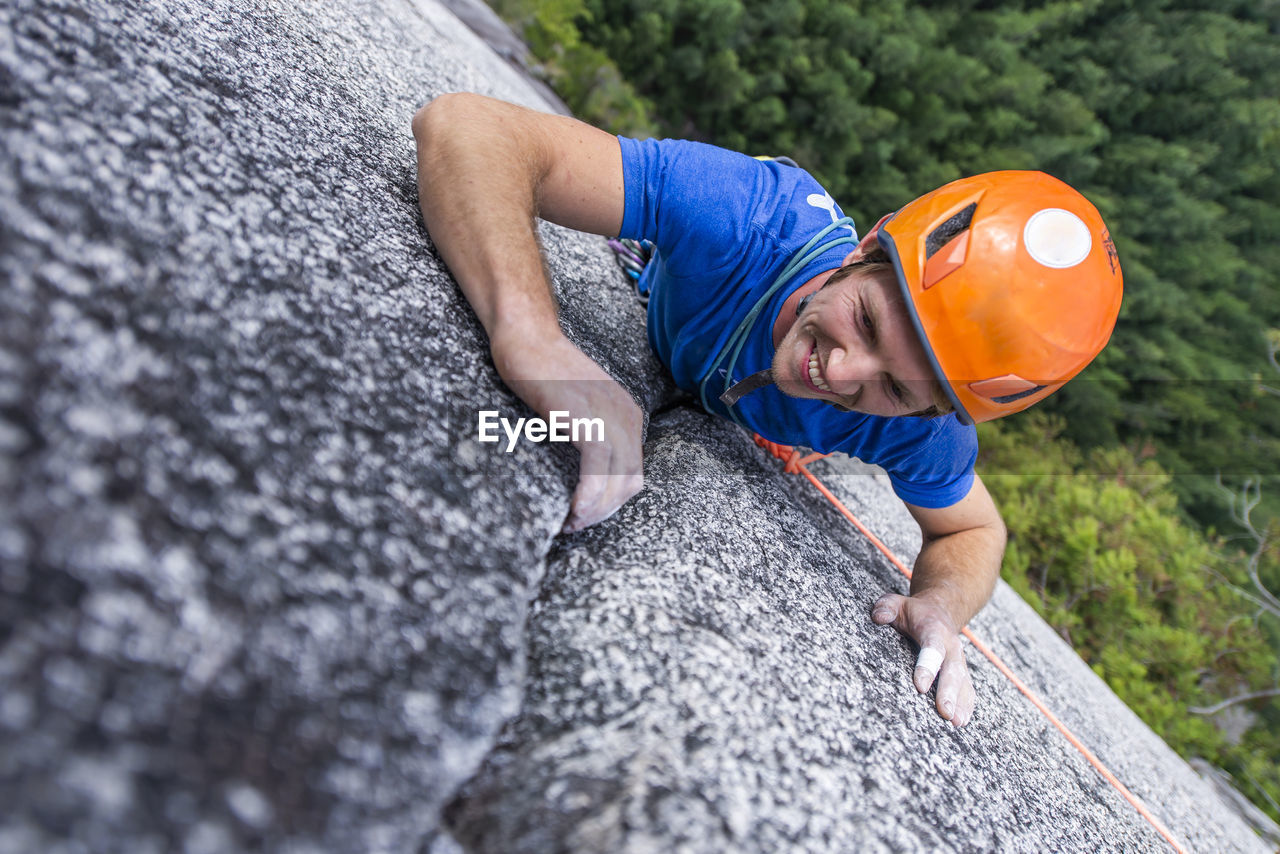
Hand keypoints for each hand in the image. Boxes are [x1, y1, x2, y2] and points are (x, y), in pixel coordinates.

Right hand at [492, 332, 643, 532]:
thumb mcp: (578, 408)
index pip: (633, 475)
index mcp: (628, 415)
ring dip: (595, 510)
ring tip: (571, 523)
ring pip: (617, 480)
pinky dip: (588, 495)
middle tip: (574, 525)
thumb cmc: (543, 374)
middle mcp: (626, 415)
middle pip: (629, 483)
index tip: (584, 516)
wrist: (526, 338)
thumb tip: (587, 479)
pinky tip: (573, 510)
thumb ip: (591, 436)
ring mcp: (609, 414)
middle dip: (603, 512)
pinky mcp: (587, 415)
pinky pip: (598, 467)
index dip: (610, 503)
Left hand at [871, 593, 974, 727]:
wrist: (941, 610)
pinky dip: (967, 705)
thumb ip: (887, 607)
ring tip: (956, 723)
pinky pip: (968, 690)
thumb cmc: (913, 612)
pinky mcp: (962, 673)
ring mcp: (959, 661)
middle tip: (945, 713)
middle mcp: (951, 647)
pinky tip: (961, 722)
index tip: (920, 686)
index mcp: (934, 630)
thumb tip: (879, 617)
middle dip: (949, 692)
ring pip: (963, 683)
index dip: (927, 666)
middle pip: (952, 671)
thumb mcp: (897, 602)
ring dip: (961, 703)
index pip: (932, 648)